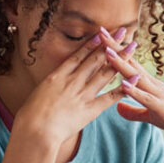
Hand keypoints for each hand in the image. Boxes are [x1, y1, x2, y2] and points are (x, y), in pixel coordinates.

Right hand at [13, 27, 127, 147]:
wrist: (35, 130)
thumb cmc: (29, 116)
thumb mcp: (37, 94)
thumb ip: (50, 87)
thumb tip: (52, 83)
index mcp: (58, 76)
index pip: (78, 56)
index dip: (92, 43)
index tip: (102, 33)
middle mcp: (72, 81)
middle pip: (95, 59)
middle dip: (110, 44)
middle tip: (122, 32)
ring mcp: (82, 94)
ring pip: (105, 73)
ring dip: (120, 59)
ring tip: (131, 48)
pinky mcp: (90, 110)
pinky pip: (110, 96)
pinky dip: (123, 87)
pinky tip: (134, 79)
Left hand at [104, 42, 163, 146]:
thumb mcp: (150, 114)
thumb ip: (133, 110)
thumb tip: (117, 107)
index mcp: (148, 84)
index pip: (129, 63)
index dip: (115, 50)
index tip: (102, 36)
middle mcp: (151, 84)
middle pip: (130, 63)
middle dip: (115, 48)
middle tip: (101, 31)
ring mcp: (157, 94)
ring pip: (136, 77)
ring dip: (121, 65)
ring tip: (107, 52)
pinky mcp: (161, 107)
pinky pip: (145, 98)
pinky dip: (134, 91)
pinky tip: (123, 84)